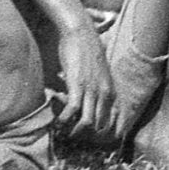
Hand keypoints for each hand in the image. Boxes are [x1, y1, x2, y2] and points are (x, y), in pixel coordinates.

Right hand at [51, 15, 119, 143]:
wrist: (81, 33)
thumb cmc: (87, 50)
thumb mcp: (99, 73)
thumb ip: (97, 86)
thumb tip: (89, 96)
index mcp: (111, 93)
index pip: (110, 122)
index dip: (99, 133)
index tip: (87, 135)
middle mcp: (104, 94)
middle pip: (99, 125)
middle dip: (87, 135)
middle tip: (73, 136)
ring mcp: (91, 91)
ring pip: (87, 122)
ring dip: (75, 131)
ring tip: (64, 132)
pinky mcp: (77, 85)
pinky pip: (73, 110)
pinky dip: (65, 119)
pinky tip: (58, 121)